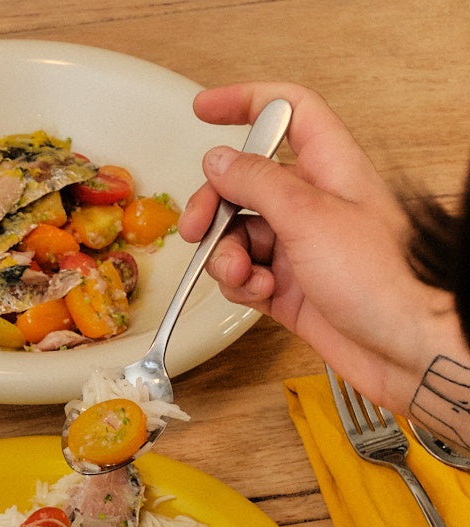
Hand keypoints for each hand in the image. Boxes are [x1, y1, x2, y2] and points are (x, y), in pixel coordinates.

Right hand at [178, 82, 467, 410]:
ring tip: (241, 274)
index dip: (245, 103)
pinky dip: (241, 286)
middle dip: (215, 204)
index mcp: (330, 167)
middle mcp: (314, 203)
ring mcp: (300, 248)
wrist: (404, 346)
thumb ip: (258, 183)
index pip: (286, 112)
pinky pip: (245, 276)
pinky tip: (258, 293)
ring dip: (227, 256)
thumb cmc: (385, 280)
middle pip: (246, 184)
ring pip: (240, 236)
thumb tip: (220, 161)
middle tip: (198, 227)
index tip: (206, 109)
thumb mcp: (309, 217)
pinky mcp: (291, 289)